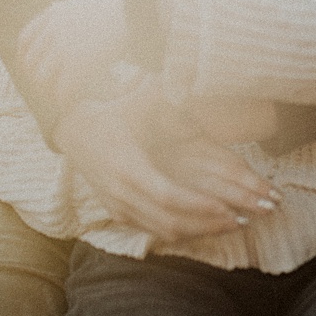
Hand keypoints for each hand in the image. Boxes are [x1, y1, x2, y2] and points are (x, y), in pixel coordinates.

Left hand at [19, 0, 130, 111]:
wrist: (137, 10)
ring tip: (57, 98)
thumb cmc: (123, 5)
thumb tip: (65, 15)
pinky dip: (63, 100)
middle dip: (36, 77)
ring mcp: (63, 48)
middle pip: (31, 60)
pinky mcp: (77, 65)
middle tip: (45, 87)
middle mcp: (53, 31)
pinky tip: (69, 104)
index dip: (25, 55)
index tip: (30, 65)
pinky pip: (62, 89)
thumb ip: (72, 12)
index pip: (26, 38)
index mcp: (54, 14)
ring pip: (42, 77)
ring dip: (48, 90)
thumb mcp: (89, 2)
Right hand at [55, 78, 279, 242]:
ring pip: (163, 231)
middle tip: (241, 221)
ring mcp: (119, 207)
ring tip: (231, 225)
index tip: (227, 208)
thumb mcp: (138, 101)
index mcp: (129, 167)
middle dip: (208, 224)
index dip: (198, 206)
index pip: (168, 197)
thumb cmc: (113, 115)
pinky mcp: (119, 214)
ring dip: (200, 232)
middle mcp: (122, 193)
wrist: (75, 133)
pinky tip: (208, 227)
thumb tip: (189, 84)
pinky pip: (154, 231)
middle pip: (169, 221)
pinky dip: (182, 232)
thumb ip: (166, 92)